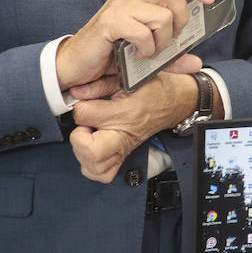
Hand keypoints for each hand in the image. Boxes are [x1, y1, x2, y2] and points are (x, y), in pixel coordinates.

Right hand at [55, 0, 213, 92]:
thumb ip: (171, 59)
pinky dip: (147, 48)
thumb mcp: (146, 56)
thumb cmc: (107, 56)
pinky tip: (137, 55)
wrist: (72, 66)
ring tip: (150, 51)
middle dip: (180, 19)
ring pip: (161, 14)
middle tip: (169, 39)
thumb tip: (196, 62)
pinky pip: (143, 31)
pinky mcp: (110, 22)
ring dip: (163, 39)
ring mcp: (119, 7)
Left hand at [67, 71, 197, 182]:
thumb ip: (101, 84)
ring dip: (83, 153)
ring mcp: (124, 149)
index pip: (84, 115)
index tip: (84, 102)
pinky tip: (93, 149)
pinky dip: (91, 166)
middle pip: (91, 151)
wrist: (175, 102)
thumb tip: (76, 92)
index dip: (78, 107)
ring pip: (93, 167)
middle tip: (85, 126)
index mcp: (125, 112)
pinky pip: (102, 174)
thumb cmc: (155, 89)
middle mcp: (123, 135)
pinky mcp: (123, 157)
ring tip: (89, 136)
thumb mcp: (130, 78)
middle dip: (79, 138)